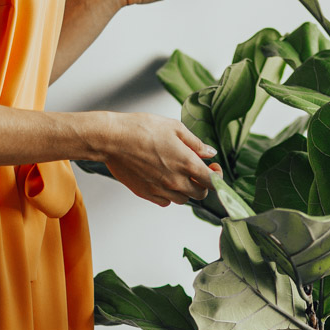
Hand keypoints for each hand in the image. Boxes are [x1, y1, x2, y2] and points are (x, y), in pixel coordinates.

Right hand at [100, 113, 221, 207]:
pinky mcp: (146, 194)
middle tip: (196, 172)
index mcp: (186, 163)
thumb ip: (195, 143)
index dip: (216, 176)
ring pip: (183, 199)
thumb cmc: (140, 129)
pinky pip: (165, 202)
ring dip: (185, 190)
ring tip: (178, 175)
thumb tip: (209, 152)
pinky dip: (169, 194)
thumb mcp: (174, 127)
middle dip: (202, 184)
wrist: (113, 139)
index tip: (213, 168)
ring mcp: (160, 189)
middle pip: (200, 194)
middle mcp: (175, 180)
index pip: (212, 181)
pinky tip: (163, 181)